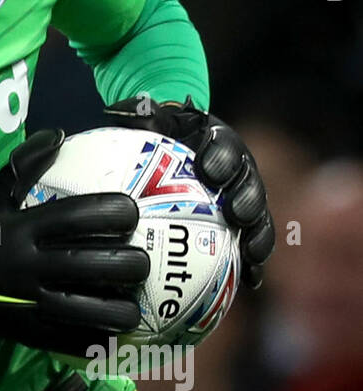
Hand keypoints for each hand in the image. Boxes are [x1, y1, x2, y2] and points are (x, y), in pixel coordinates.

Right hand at [0, 128, 149, 350]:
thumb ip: (24, 166)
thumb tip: (57, 132)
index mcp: (25, 227)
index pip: (84, 215)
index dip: (118, 212)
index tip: (129, 213)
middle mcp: (31, 262)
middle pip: (98, 263)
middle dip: (131, 263)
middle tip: (137, 263)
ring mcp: (29, 300)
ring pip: (92, 309)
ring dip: (121, 308)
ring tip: (130, 305)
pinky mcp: (25, 331)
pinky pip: (69, 340)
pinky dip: (95, 339)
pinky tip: (109, 334)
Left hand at [105, 96, 274, 287]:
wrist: (166, 153)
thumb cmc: (153, 137)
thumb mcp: (145, 122)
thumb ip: (140, 115)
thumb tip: (132, 108)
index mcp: (217, 141)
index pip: (224, 144)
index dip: (222, 156)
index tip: (209, 169)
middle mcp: (237, 169)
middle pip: (249, 182)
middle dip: (248, 197)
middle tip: (237, 213)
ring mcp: (242, 197)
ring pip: (257, 215)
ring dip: (258, 234)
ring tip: (252, 254)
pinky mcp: (241, 225)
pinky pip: (249, 244)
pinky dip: (252, 263)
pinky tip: (250, 282)